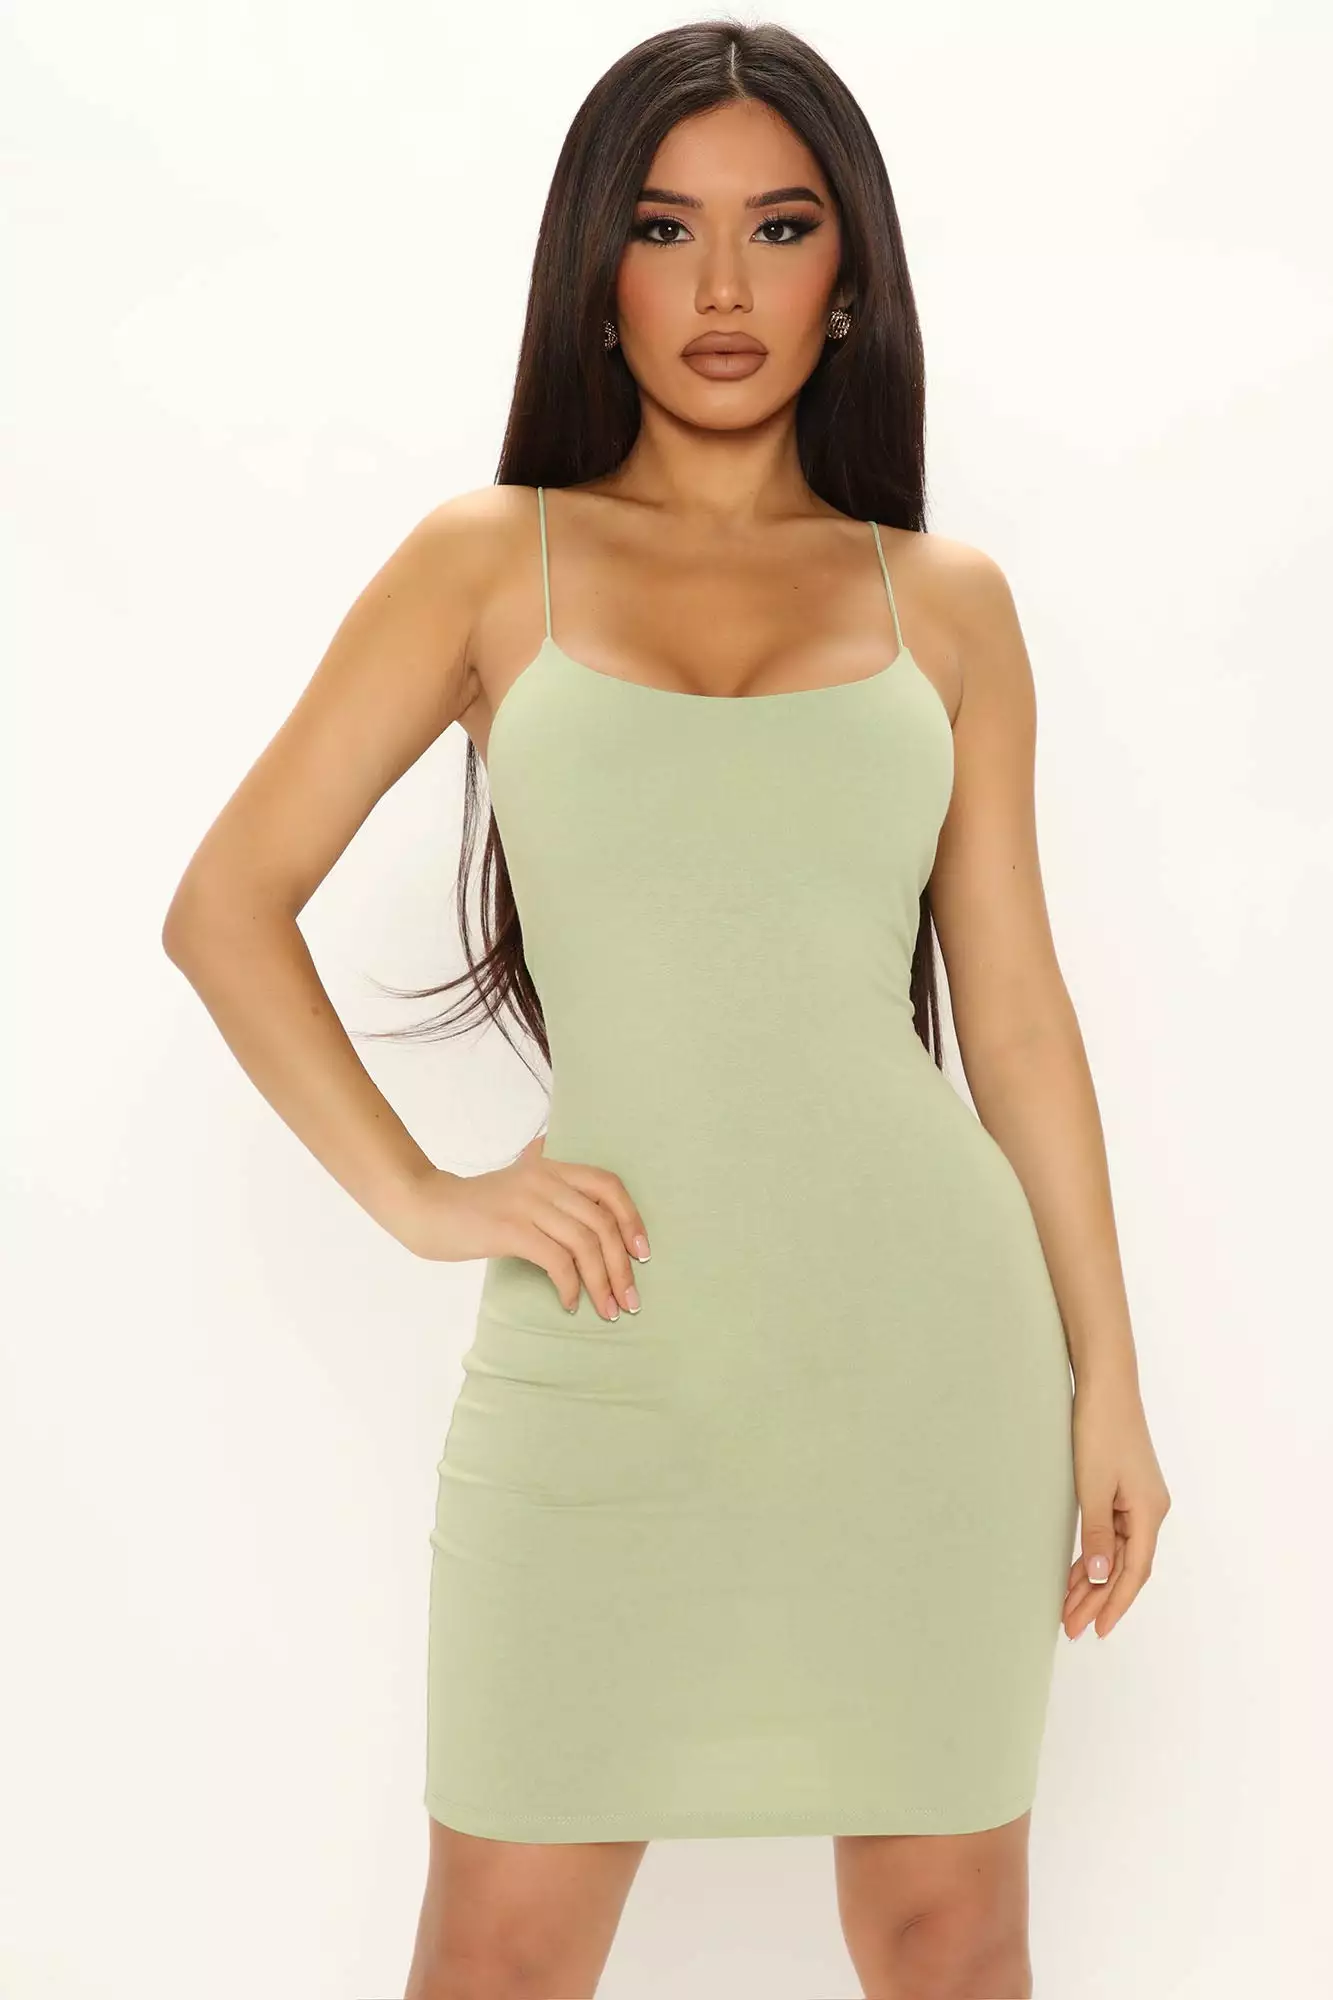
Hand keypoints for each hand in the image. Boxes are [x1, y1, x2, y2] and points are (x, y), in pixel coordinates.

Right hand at [396, 1131, 650, 1320]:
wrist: (424, 1206)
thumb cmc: (471, 1205)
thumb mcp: (513, 1181)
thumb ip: (541, 1177)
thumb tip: (565, 1176)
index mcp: (550, 1167)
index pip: (608, 1185)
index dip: (632, 1219)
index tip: (642, 1253)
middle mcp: (544, 1180)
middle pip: (602, 1222)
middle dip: (622, 1265)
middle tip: (630, 1299)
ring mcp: (528, 1203)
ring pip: (584, 1244)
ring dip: (602, 1282)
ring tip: (607, 1310)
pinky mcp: (510, 1229)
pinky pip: (556, 1261)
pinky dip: (570, 1286)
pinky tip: (569, 1303)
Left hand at [1063, 1375, 1170, 1639]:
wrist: (1105, 1385)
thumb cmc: (1101, 1429)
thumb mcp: (1093, 1486)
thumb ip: (1098, 1533)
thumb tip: (1102, 1576)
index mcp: (1150, 1512)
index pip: (1135, 1572)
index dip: (1116, 1603)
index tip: (1098, 1630)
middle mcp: (1150, 1510)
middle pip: (1126, 1568)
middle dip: (1099, 1600)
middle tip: (1072, 1628)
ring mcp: (1138, 1501)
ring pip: (1117, 1554)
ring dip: (1094, 1581)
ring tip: (1068, 1609)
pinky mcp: (1124, 1490)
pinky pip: (1111, 1534)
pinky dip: (1094, 1555)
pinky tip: (1077, 1573)